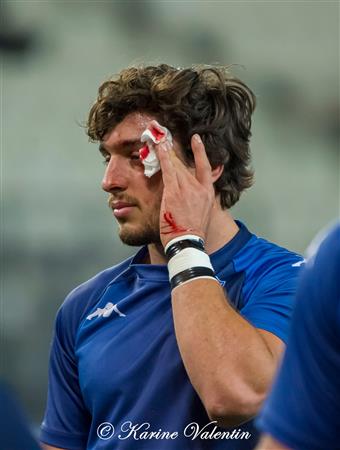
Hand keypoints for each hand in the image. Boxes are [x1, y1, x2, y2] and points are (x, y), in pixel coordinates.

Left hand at [155, 126, 214, 247]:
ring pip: (176, 166)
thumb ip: (199, 202)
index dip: (200, 152)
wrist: (188, 242)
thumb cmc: (193, 233)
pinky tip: (159, 148)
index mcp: (208, 193)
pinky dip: (164, 158)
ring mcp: (186, 189)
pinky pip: (168, 171)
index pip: (205, 168)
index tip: (196, 139)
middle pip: (185, 165)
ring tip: (159, 139)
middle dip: (174, 152)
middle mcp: (199, 188)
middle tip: (165, 138)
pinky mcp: (174, 192)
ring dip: (166, 152)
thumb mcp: (203, 215)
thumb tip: (192, 200)